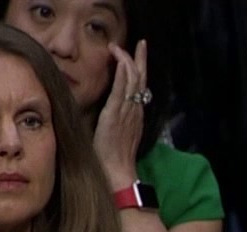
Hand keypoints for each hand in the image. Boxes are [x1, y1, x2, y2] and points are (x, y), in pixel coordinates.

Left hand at [93, 39, 147, 189]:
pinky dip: (124, 75)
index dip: (139, 69)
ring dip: (128, 61)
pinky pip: (122, 92)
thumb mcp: (115, 136)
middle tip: (140, 44)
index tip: (136, 56)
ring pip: (133, 81)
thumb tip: (105, 115)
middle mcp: (134, 111)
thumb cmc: (112, 160)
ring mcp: (127, 113)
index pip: (139, 87)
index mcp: (134, 116)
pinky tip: (122, 62)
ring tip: (122, 47)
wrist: (117, 173)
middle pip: (141, 79)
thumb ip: (114, 123)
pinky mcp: (116, 116)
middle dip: (140, 59)